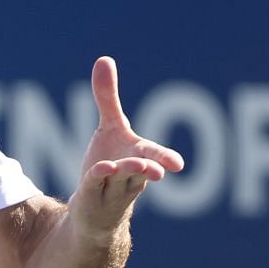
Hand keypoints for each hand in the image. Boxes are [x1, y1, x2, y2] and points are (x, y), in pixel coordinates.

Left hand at [70, 56, 184, 239]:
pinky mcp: (91, 196)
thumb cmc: (111, 164)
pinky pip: (95, 186)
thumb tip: (104, 59)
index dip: (165, 159)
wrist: (96, 208)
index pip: (155, 157)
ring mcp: (111, 188)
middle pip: (140, 170)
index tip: (177, 164)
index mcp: (139, 157)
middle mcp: (130, 175)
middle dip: (147, 168)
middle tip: (154, 170)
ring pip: (120, 180)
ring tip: (116, 166)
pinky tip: (100, 169)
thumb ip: (108, 97)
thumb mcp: (109, 128)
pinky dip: (98, 178)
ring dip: (122, 173)